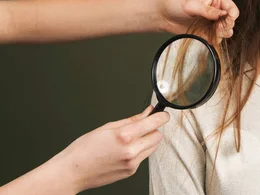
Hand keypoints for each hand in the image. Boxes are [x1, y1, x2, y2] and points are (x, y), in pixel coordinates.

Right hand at [54, 106, 169, 192]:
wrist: (72, 172)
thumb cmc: (84, 149)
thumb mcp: (107, 127)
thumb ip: (132, 120)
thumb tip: (147, 113)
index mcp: (124, 136)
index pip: (154, 123)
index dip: (161, 116)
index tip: (163, 114)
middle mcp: (131, 151)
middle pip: (158, 136)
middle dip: (153, 129)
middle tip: (143, 126)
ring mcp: (132, 163)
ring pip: (153, 147)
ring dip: (148, 140)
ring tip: (131, 139)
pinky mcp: (131, 172)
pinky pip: (144, 157)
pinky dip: (140, 151)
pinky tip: (125, 150)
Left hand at [159, 0, 239, 38]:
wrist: (165, 15)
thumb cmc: (176, 4)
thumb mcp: (191, 5)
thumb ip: (208, 10)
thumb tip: (223, 14)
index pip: (233, 10)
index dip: (229, 18)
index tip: (219, 23)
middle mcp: (219, 10)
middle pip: (232, 23)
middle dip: (224, 28)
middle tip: (213, 29)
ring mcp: (215, 22)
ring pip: (228, 32)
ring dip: (220, 34)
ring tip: (208, 32)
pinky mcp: (210, 32)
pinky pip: (218, 39)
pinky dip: (213, 40)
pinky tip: (204, 36)